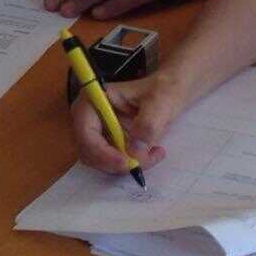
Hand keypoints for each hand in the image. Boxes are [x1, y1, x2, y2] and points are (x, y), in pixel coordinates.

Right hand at [70, 72, 185, 176]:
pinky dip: (126, 164)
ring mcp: (95, 129)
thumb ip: (147, 125)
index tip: (126, 162)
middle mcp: (89, 114)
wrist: (170, 91)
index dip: (101, 152)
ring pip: (98, 160)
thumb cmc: (163, 90)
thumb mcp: (161, 103)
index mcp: (95, 97)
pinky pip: (108, 161)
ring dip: (122, 165)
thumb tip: (134, 151)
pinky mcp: (104, 140)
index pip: (85, 132)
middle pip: (88, 150)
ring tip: (152, 155)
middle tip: (143, 162)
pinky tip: (147, 155)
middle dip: (114, 162)